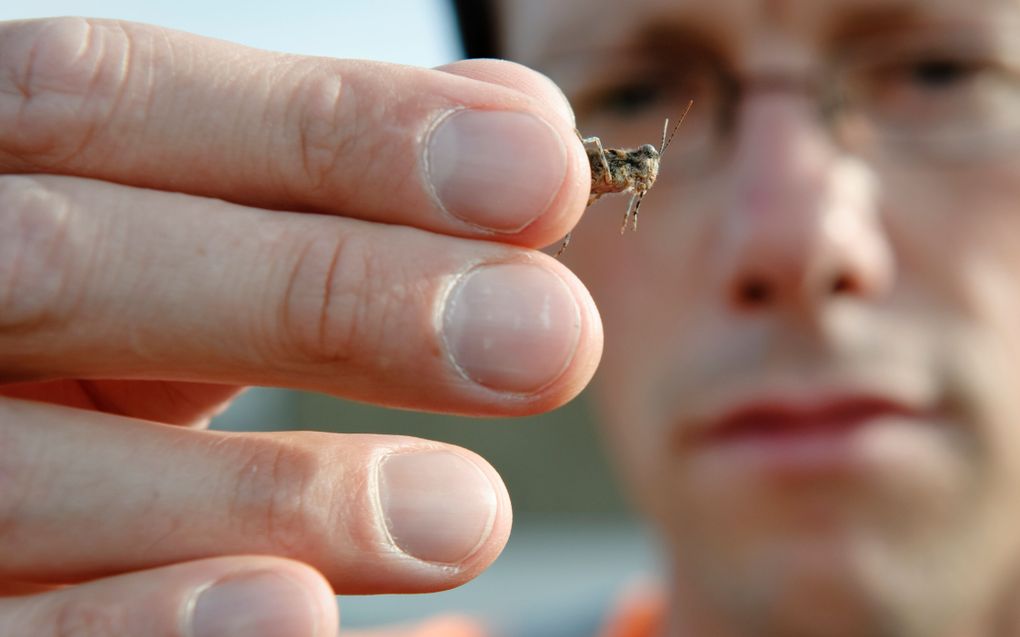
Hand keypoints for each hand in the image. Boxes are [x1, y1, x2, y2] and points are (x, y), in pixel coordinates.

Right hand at [0, 17, 600, 635]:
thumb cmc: (96, 312)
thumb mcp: (190, 225)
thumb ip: (328, 174)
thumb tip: (521, 129)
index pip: (116, 103)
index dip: (337, 130)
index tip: (538, 173)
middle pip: (74, 262)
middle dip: (335, 291)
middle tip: (549, 334)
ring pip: (33, 473)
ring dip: (276, 489)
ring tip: (466, 516)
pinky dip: (149, 625)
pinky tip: (296, 614)